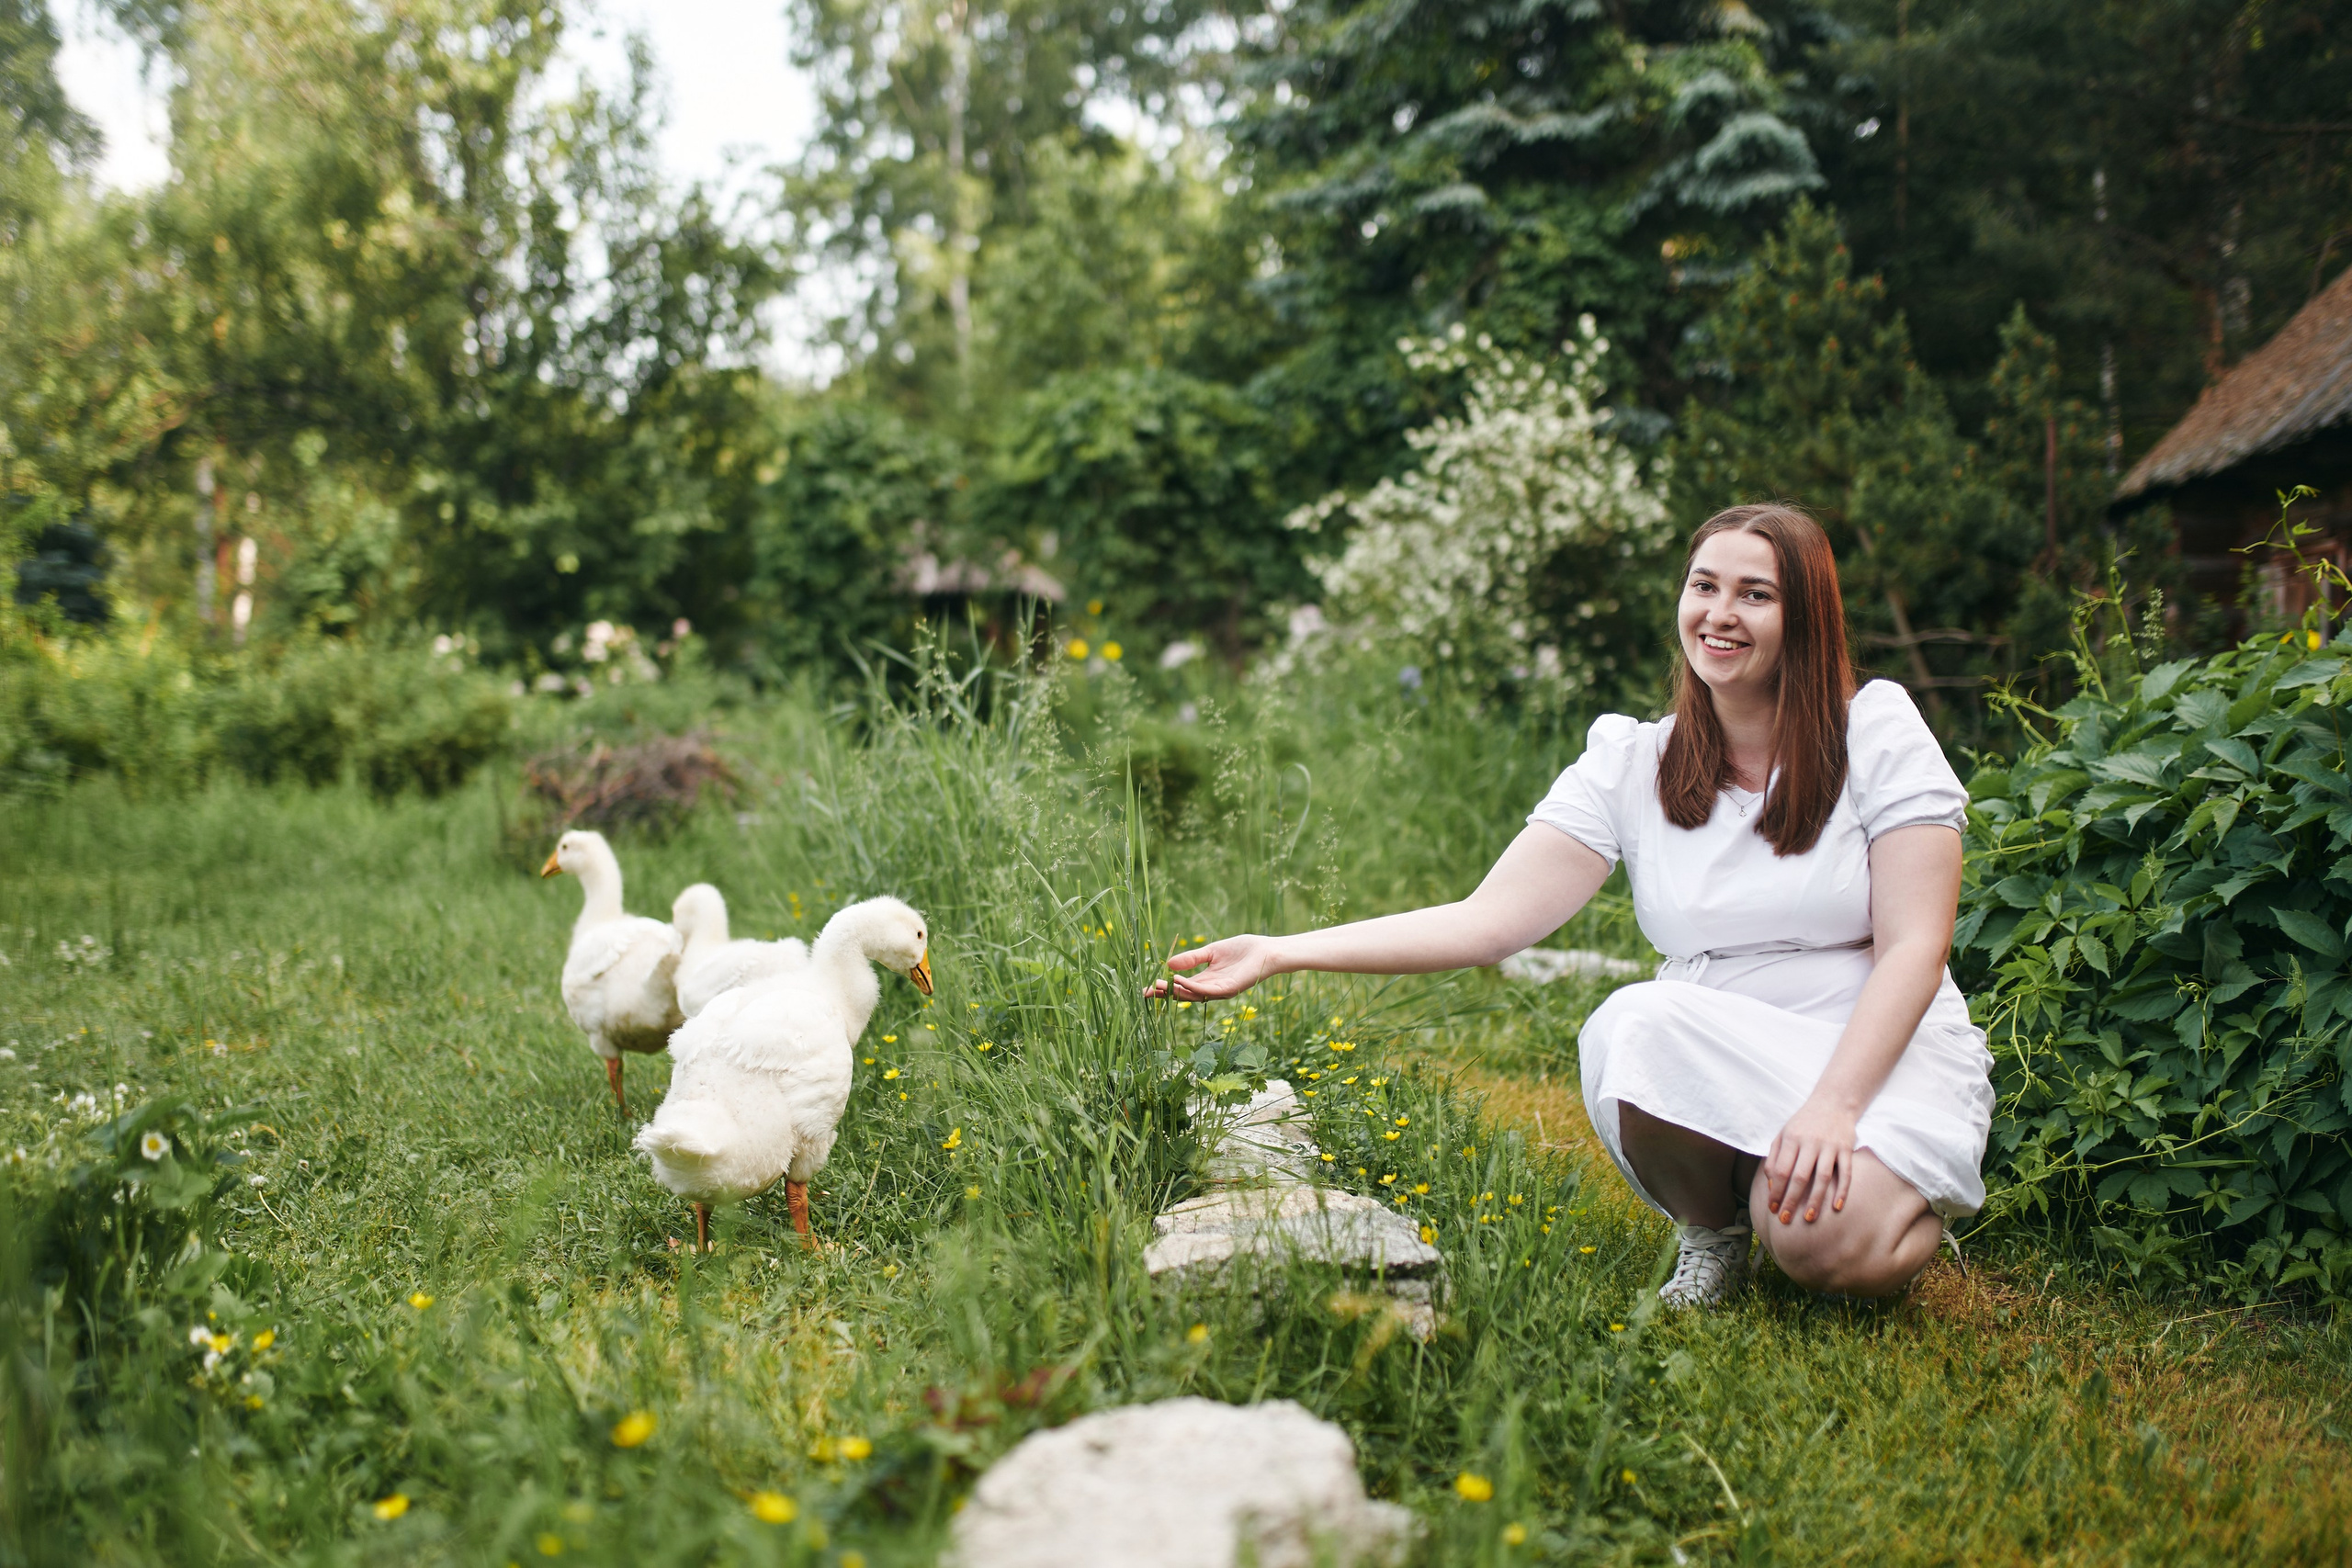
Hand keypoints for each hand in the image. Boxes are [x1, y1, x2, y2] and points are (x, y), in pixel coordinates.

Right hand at [1146, 935, 1280, 1000]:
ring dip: (1175, 991)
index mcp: (1207, 980)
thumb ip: (1193, 958)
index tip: (1146, 988)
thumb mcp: (1212, 951)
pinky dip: (1192, 987)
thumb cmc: (1243, 949)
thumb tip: (1169, 964)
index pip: (1182, 987)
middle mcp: (1212, 989)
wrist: (1266, 949)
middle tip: (1146, 991)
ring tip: (1157, 984)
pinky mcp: (1229, 988)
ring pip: (1194, 995)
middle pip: (1184, 995)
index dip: (1165, 988)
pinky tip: (1178, 980)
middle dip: (1165, 994)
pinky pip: (1207, 990)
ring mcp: (1220, 991)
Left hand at [1763, 1099, 1859, 1225]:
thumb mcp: (1784, 1134)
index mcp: (1791, 1138)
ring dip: (1815, 1200)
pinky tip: (1836, 1207)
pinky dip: (1842, 1190)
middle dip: (1791, 1200)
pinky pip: (1845, 1172)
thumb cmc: (1804, 1123)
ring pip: (1822, 1177)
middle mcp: (1810, 1142)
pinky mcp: (1847, 1148)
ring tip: (1809, 1218)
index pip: (1780, 1169)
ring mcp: (1830, 1146)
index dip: (1775, 1191)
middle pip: (1799, 1177)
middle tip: (1785, 1220)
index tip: (1772, 1208)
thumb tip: (1770, 1183)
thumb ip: (1774, 1156)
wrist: (1833, 1102)